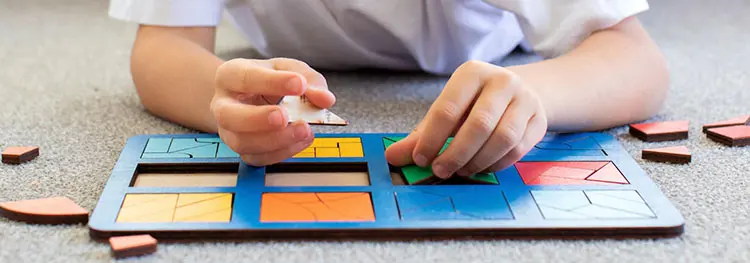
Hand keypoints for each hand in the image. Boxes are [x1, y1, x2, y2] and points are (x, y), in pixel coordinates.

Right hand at [211, 58, 334, 165]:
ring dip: (275, 140)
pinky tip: (301, 140)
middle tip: (285, 117)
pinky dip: (282, 152)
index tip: (299, 84)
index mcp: (230, 76)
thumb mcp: (287, 69)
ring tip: (303, 130)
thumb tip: (325, 99)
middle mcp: (223, 105)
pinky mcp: (243, 150)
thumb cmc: (267, 80)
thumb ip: (308, 79)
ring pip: (242, 143)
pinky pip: (257, 158)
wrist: (250, 97)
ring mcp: (230, 131)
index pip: (245, 78)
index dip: (272, 82)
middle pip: (229, 116)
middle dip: (259, 119)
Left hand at [385, 60, 547, 177]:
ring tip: (461, 170)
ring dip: (478, 161)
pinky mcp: (539, 120)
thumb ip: (420, 136)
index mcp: (472, 73)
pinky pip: (518, 149)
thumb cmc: (473, 104)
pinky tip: (481, 168)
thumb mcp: (446, 112)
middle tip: (440, 171)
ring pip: (502, 138)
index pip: (448, 109)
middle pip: (478, 125)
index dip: (432, 139)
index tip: (421, 159)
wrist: (518, 92)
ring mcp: (525, 99)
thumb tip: (391, 158)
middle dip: (456, 154)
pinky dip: (496, 164)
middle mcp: (502, 81)